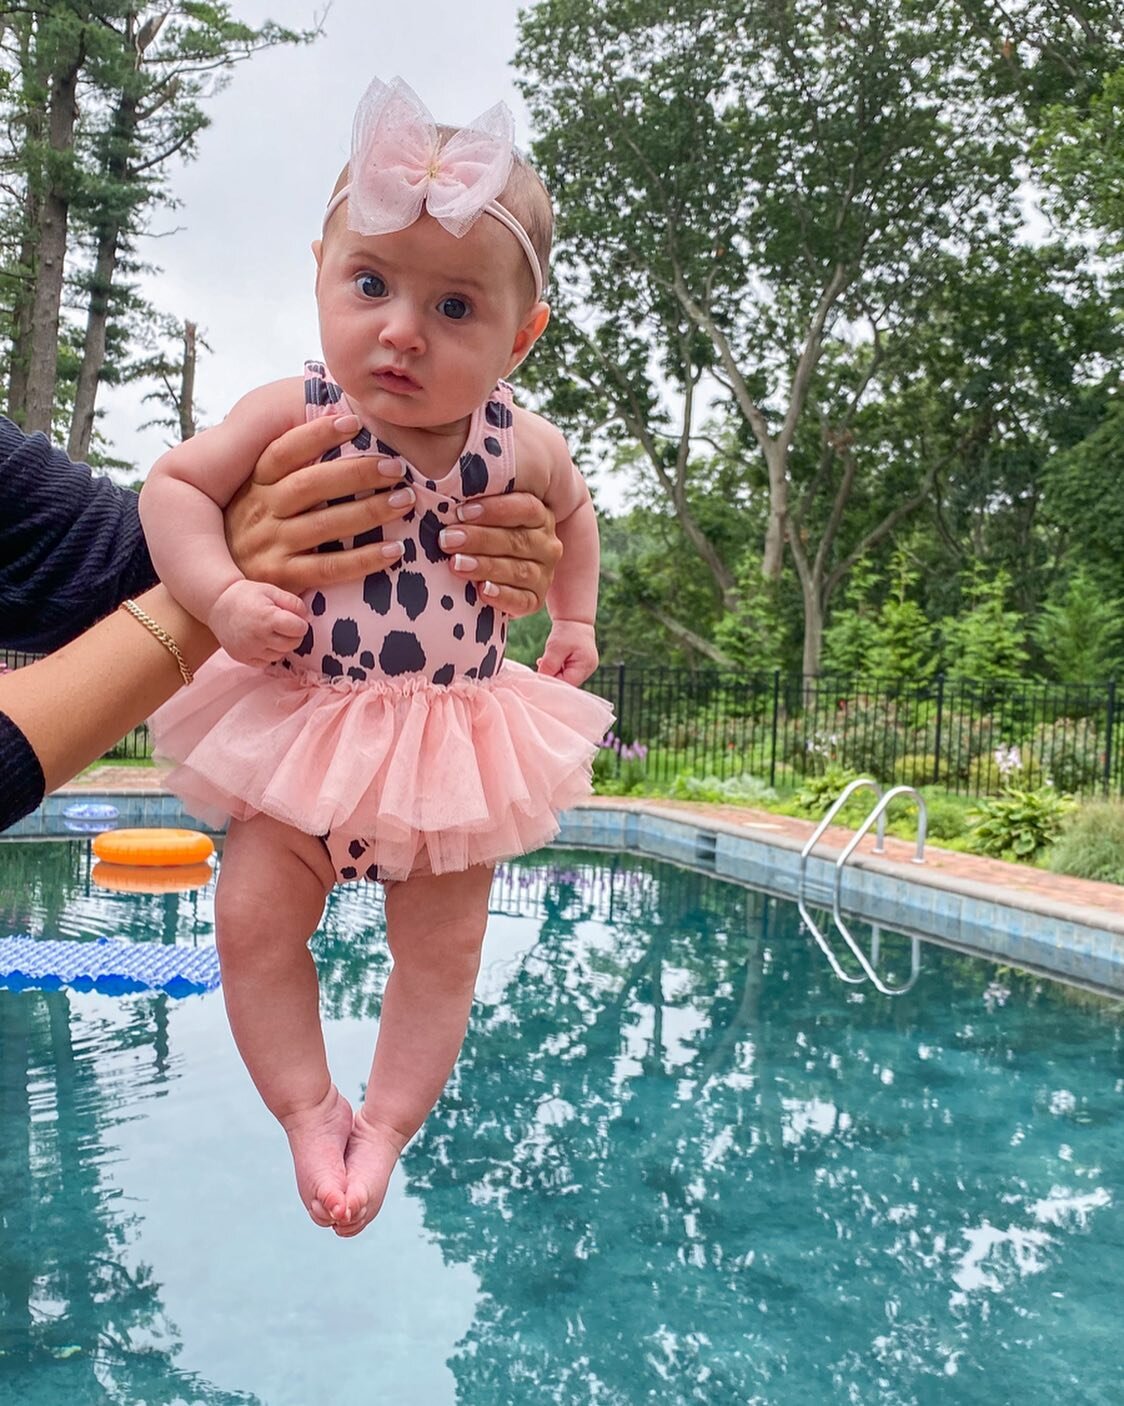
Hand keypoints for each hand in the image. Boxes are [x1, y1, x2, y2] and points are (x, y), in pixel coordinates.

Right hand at [208, 579, 308, 665]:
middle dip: (294, 635)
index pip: (299, 629)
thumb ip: (294, 603)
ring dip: (281, 645)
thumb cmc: (247, 595)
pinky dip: (268, 653)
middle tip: (285, 625)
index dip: (301, 623)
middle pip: (292, 644)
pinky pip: (266, 662)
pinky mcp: (243, 658)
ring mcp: (250, 650)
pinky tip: (262, 640)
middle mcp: (259, 637)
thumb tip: (308, 618)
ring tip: (271, 631)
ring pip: (280, 655)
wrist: (218, 604)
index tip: (294, 618)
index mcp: (268, 618)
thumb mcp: (272, 591)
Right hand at [224, 415, 414, 592]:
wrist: (224, 590)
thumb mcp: (256, 498)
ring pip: (324, 525)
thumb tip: (329, 424)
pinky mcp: (282, 579)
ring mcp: (270, 547)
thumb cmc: (253, 533)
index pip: (283, 453)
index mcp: (254, 486)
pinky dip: (363, 559)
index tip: (354, 421)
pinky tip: (394, 551)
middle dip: (356, 473)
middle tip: (396, 468)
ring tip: (404, 500)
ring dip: (368, 511)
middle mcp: (260, 513)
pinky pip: (328, 568)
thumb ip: (286, 472)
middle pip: (310, 485)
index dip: (316, 434)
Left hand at [442, 492, 562, 618]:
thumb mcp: (481, 517)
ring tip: (456, 564)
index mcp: (540, 517)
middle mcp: (547, 545)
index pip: (526, 508)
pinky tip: (482, 591)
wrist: (487, 576)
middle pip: (517, 540)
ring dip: (485, 567)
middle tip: (446, 539)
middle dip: (480, 539)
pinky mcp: (535, 601)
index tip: (460, 512)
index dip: (495, 509)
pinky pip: (522, 601)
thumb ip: (473, 506)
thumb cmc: (480, 535)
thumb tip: (444, 491)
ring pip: (518, 570)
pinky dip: (502, 596)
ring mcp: (543, 575)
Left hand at [537, 619, 598, 685]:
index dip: (552, 681)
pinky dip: (557, 669)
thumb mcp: (554, 648)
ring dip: (554, 672)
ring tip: (547, 659)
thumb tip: (540, 680)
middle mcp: (588, 670)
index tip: (539, 674)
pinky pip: (567, 673)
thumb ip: (548, 666)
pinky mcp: (580, 667)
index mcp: (585, 665)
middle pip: (567, 683)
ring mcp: (586, 669)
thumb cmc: (566, 632)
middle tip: (541, 666)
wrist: (575, 620)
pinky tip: (551, 661)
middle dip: (553, 676)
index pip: (567, 683)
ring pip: (566, 678)